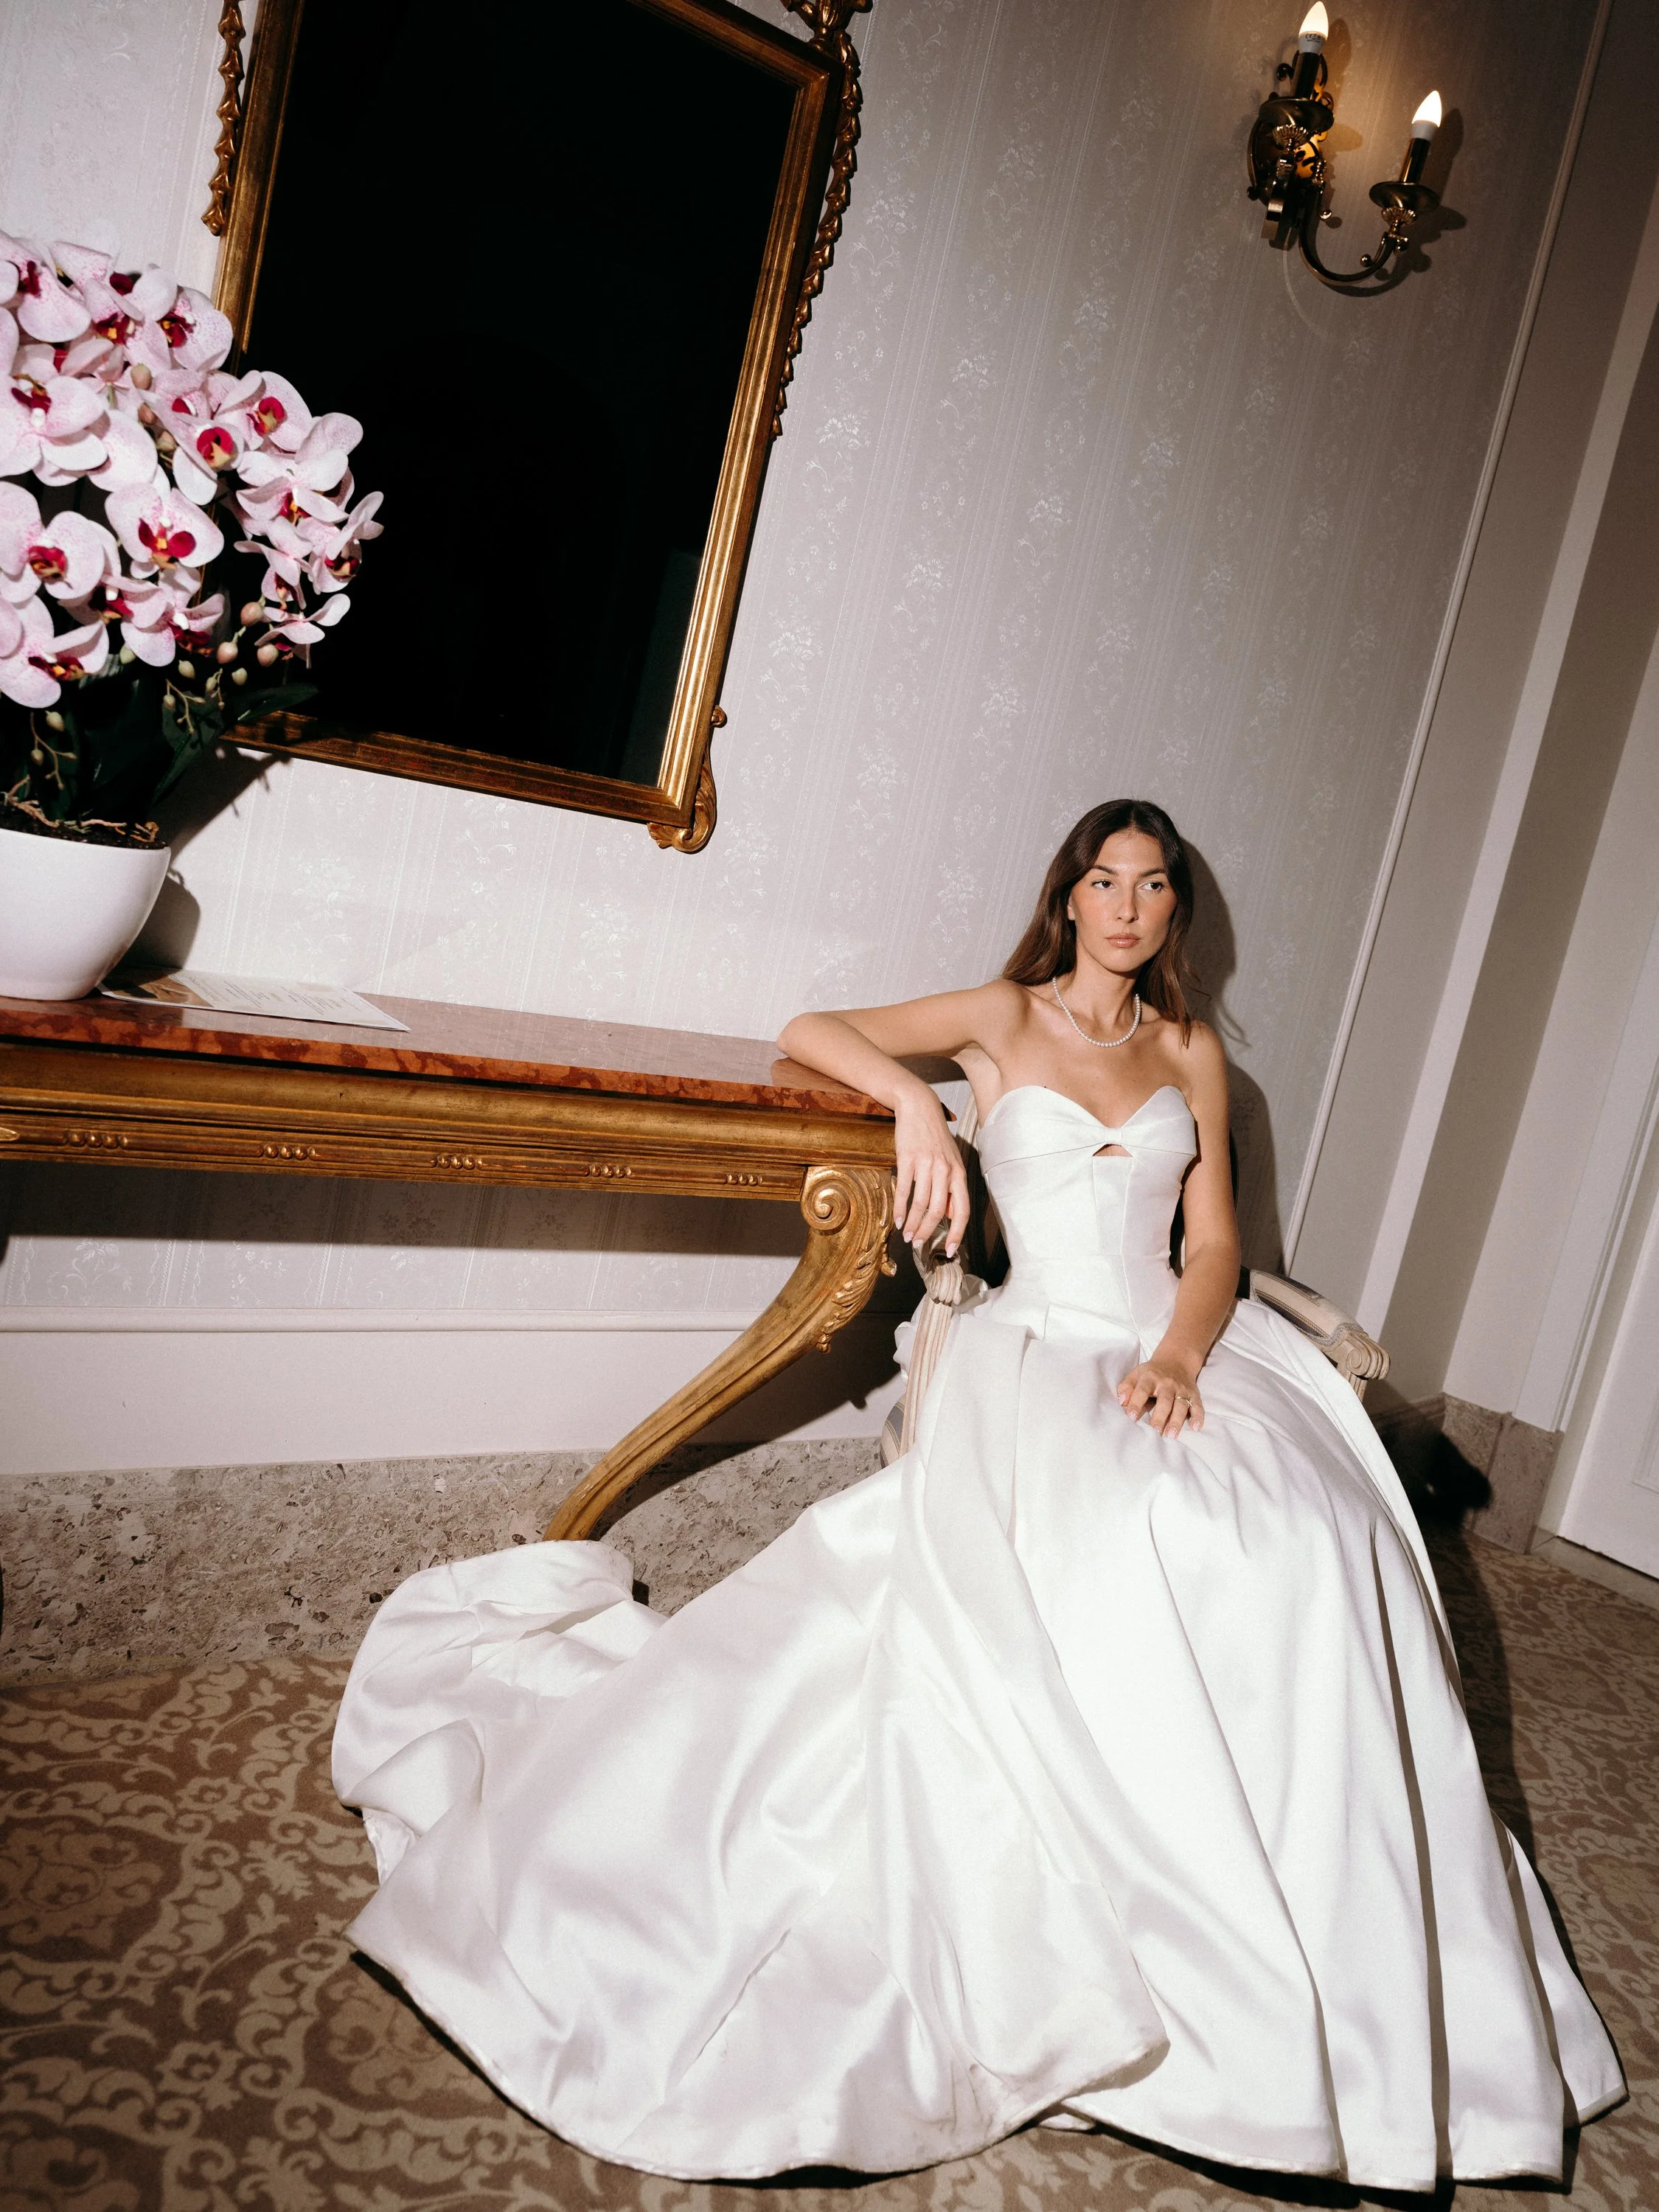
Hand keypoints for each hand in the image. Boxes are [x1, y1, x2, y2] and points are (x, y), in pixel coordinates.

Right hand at [892, 1088, 969, 1255]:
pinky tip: (897, 1220)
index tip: (948, 1250)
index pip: (962, 1210)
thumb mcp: (950, 1161)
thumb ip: (951, 1188)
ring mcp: (927, 1164)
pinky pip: (905, 1190)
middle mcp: (946, 1170)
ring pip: (921, 1203)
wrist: (919, 1107)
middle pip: (939, 1211)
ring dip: (912, 1224)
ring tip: (906, 1236)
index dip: (956, 1233)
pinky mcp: (908, 1158)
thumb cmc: (934, 1137)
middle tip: (918, 1244)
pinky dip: (900, 1209)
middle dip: (927, 1232)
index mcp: (959, 1173)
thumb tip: (951, 1216)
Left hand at [1117, 1358, 1203, 1436]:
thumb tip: (1121, 1402)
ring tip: (1170, 1435)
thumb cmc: (1152, 1373)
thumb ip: (1126, 1387)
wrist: (1176, 1361)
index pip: (1142, 1390)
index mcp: (1150, 1378)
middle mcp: (1168, 1384)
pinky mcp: (1194, 1395)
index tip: (1131, 1416)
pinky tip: (1195, 1428)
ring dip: (1176, 1420)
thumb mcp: (1136, 1374)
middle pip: (1165, 1401)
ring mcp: (1182, 1389)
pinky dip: (1198, 1417)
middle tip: (1154, 1431)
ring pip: (1181, 1405)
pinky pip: (1198, 1406)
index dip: (1136, 1402)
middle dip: (1160, 1416)